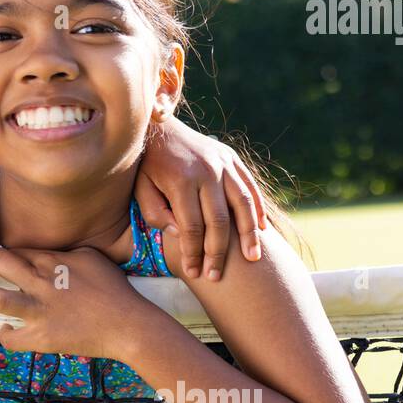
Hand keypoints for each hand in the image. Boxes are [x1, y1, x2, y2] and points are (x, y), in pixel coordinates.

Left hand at [0, 246, 147, 362]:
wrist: (128, 325)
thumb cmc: (114, 290)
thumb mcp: (91, 257)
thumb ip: (65, 254)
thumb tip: (50, 255)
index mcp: (53, 261)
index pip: (18, 250)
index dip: (8, 253)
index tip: (7, 260)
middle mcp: (41, 282)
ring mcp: (40, 311)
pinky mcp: (42, 337)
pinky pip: (11, 338)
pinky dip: (4, 334)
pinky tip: (7, 329)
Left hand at [136, 116, 265, 279]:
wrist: (158, 125)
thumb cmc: (145, 164)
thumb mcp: (140, 188)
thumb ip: (155, 212)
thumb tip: (179, 233)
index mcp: (180, 180)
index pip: (192, 227)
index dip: (194, 253)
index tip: (194, 272)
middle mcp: (206, 171)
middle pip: (219, 220)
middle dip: (219, 252)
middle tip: (216, 276)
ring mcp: (222, 162)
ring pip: (243, 204)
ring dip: (249, 234)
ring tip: (253, 259)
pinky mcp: (232, 158)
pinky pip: (249, 187)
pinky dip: (258, 209)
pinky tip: (263, 230)